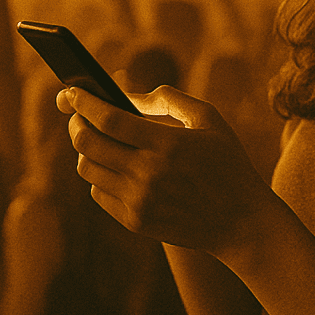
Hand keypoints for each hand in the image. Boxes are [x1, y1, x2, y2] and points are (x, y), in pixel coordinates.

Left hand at [58, 84, 273, 259]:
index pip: (108, 119)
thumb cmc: (228, 163)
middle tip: (79, 116)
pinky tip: (113, 166)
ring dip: (86, 150)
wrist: (242, 223)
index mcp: (167, 143)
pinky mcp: (135, 222)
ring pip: (88, 168)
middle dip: (76, 123)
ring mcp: (139, 201)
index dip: (84, 102)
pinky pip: (97, 193)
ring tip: (97, 140)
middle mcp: (148, 174)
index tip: (71, 91)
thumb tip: (129, 94)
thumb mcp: (209, 119)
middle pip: (87, 143)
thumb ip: (168, 99)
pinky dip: (99, 175)